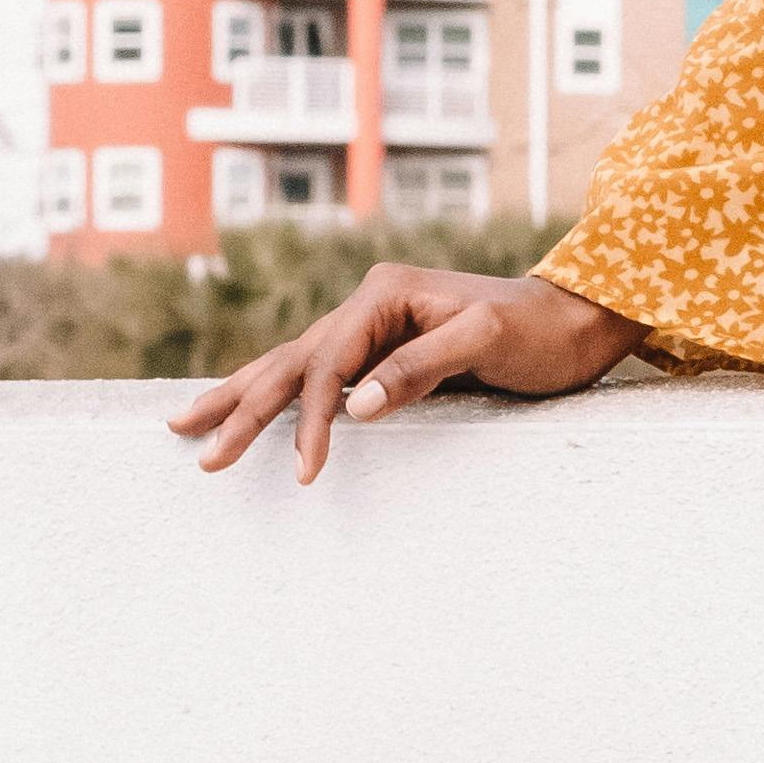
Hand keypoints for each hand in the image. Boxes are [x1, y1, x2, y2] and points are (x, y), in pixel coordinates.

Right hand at [171, 265, 646, 481]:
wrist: (575, 321)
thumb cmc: (538, 331)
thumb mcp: (487, 342)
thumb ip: (421, 368)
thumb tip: (356, 405)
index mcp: (386, 292)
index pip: (327, 363)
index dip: (309, 417)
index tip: (305, 470)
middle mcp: (371, 302)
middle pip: (291, 361)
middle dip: (242, 407)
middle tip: (197, 448)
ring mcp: (373, 323)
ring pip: (294, 364)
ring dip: (243, 396)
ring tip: (188, 424)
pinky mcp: (384, 348)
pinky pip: (319, 373)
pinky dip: (280, 394)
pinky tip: (247, 406)